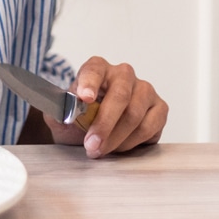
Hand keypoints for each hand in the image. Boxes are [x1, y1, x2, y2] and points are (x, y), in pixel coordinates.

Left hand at [44, 56, 167, 158]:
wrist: (94, 132)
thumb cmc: (79, 119)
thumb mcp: (61, 114)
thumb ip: (59, 109)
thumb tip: (64, 110)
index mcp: (97, 68)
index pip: (93, 70)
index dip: (89, 83)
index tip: (84, 98)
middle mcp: (123, 74)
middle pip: (119, 97)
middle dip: (104, 125)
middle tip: (91, 145)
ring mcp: (144, 90)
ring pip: (135, 115)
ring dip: (116, 138)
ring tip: (100, 150)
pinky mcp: (159, 109)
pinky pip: (150, 127)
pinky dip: (132, 141)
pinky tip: (118, 147)